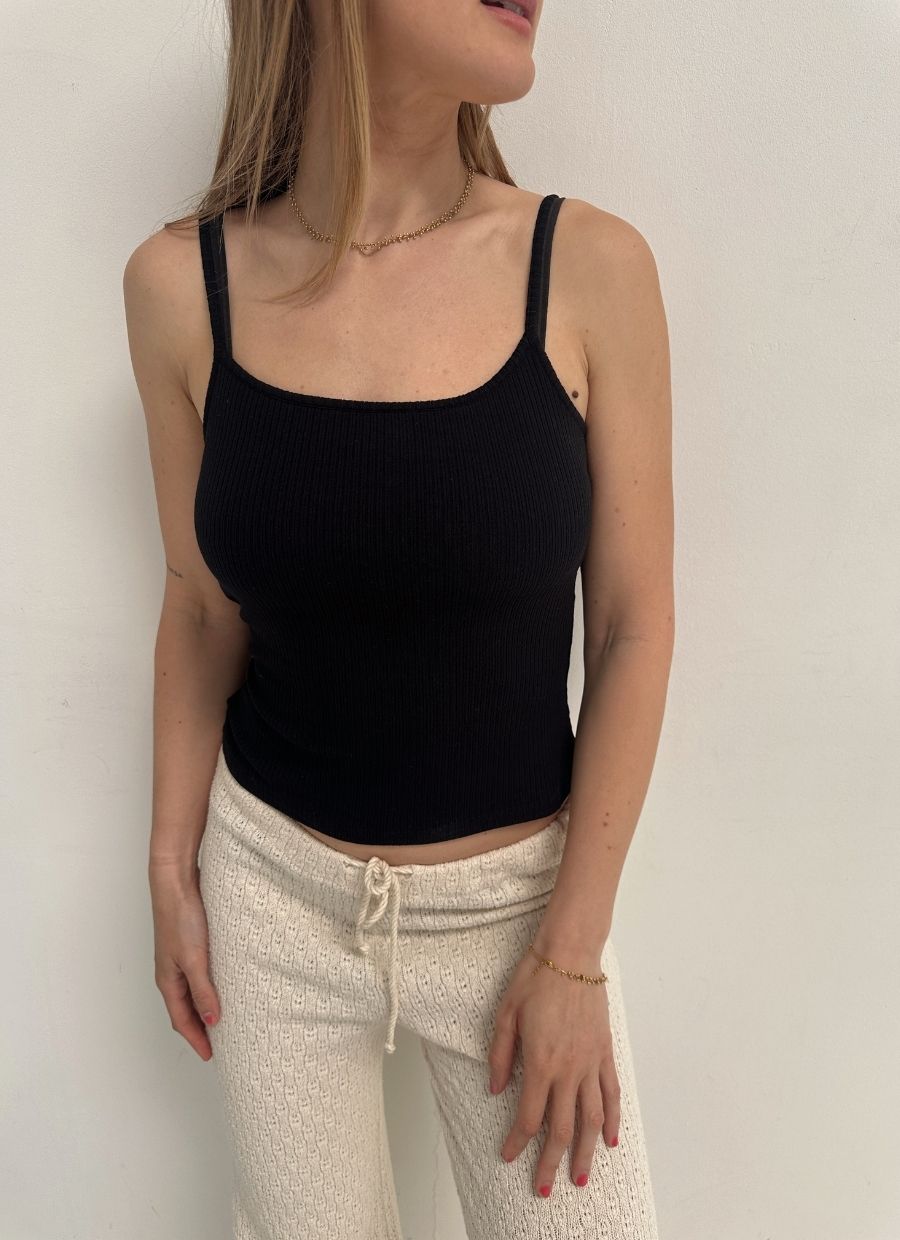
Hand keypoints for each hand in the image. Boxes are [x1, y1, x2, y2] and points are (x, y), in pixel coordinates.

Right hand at [149, 864, 220, 1060]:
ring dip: (203, 1009)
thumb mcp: (195, 958)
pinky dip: (207, 989)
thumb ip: (203, 989)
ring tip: (222, 1021)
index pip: (182, 1020)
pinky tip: (221, 986)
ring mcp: (179, 960)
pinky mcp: (189, 945)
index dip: (196, 1040)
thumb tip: (212, 1020)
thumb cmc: (181, 918)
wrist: (176, 883)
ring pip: (191, 994)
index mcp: (168, 981)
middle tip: (218, 1045)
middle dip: (199, 1030)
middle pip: (184, 1010)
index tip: (210, 1056)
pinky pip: (197, 976)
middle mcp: (171, 974)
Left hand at [487, 938, 619, 1196]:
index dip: (518, 1142)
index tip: (509, 1156)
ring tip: (580, 1178)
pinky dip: (612, 1119)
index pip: (528, 1115)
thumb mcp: (505, 1014)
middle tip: (544, 1190)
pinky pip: (612, 1093)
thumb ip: (500, 1055)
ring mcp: (590, 1062)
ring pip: (591, 1119)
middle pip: (562, 1128)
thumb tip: (496, 1090)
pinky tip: (610, 1139)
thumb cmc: (534, 978)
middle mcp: (568, 1069)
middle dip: (552, 1163)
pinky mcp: (605, 1051)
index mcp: (540, 1062)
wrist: (570, 954)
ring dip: (586, 1152)